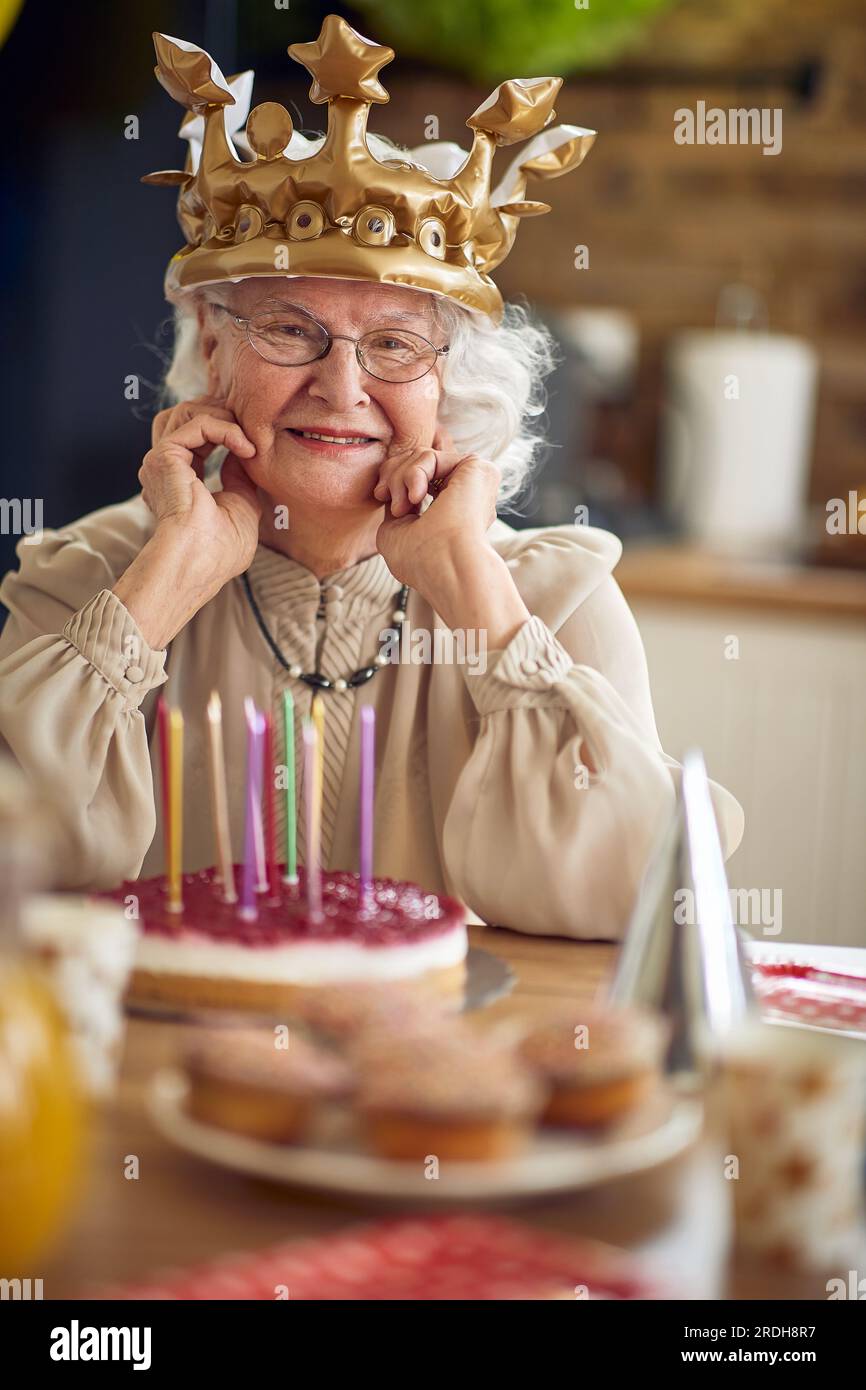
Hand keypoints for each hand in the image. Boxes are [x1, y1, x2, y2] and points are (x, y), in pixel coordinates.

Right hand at [114, 397, 260, 648]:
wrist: (198, 563)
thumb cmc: (219, 550)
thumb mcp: (242, 508)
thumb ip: (241, 478)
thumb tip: (242, 453)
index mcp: (179, 481)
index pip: (197, 437)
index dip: (227, 431)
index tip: (254, 448)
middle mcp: (165, 468)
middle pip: (187, 416)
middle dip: (223, 415)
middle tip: (252, 431)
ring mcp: (161, 461)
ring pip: (188, 412)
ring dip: (224, 417)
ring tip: (247, 439)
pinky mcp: (164, 456)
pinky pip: (197, 423)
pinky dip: (226, 429)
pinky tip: (244, 447)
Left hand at [374, 426, 501, 589]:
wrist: (446, 566)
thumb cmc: (422, 561)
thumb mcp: (394, 531)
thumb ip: (396, 504)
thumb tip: (393, 487)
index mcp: (450, 512)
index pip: (416, 478)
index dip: (392, 479)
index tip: (380, 496)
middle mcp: (465, 496)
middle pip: (417, 462)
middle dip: (394, 476)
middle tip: (390, 501)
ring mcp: (473, 482)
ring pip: (421, 457)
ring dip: (400, 478)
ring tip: (403, 506)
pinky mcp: (477, 469)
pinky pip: (430, 456)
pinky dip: (413, 472)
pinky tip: (416, 496)